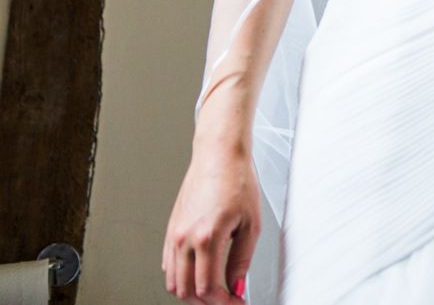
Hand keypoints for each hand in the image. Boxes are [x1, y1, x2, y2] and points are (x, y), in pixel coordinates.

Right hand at [163, 139, 258, 303]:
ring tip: (214, 290)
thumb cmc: (237, 181)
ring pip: (173, 282)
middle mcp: (185, 239)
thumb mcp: (251, 224)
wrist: (219, 156)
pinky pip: (168, 265)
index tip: (236, 302)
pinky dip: (181, 277)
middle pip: (186, 291)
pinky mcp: (170, 230)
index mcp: (207, 237)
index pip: (208, 288)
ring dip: (192, 292)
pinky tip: (199, 274)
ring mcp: (174, 235)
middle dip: (207, 302)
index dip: (223, 302)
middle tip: (226, 299)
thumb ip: (242, 260)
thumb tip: (237, 285)